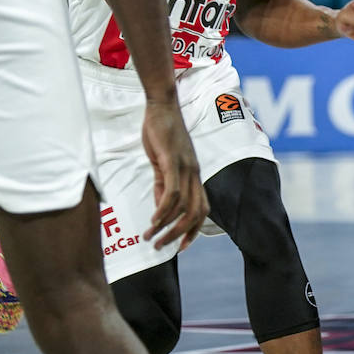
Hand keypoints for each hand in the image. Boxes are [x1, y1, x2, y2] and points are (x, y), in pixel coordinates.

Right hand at [140, 98, 207, 251]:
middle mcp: (195, 173)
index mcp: (194, 174)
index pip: (203, 209)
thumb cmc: (162, 133)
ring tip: (151, 237)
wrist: (162, 106)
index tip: (181, 246)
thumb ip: (162, 184)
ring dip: (167, 226)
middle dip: (180, 235)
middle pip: (196, 213)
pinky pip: (172, 191)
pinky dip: (164, 209)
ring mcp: (186, 167)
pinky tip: (153, 220)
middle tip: (161, 247)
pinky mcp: (173, 160)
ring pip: (184, 206)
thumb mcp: (163, 162)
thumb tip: (161, 206)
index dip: (195, 230)